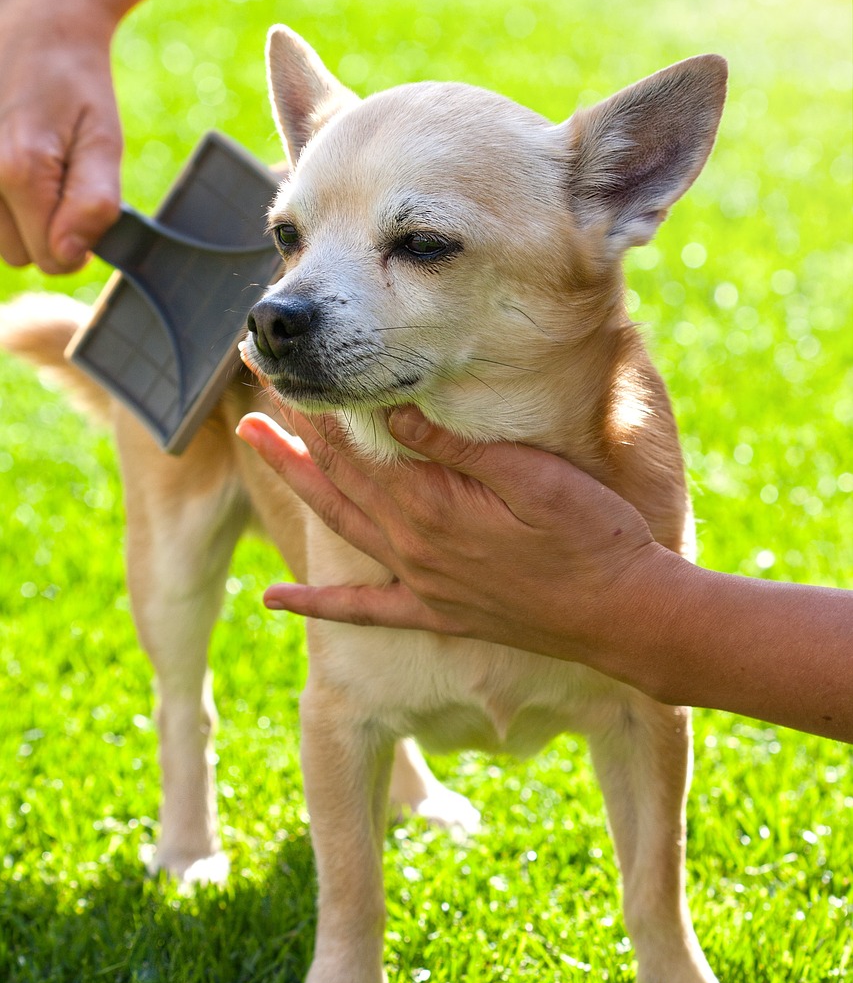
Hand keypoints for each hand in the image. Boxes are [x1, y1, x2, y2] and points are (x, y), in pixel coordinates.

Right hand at [0, 0, 121, 272]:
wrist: (36, 17)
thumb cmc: (76, 82)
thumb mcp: (103, 141)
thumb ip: (93, 205)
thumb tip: (68, 255)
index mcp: (17, 172)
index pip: (51, 260)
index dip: (77, 243)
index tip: (82, 201)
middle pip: (18, 255)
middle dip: (43, 229)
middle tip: (57, 173)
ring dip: (16, 215)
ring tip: (30, 161)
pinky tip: (9, 156)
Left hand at [236, 406, 679, 673]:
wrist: (623, 615)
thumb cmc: (592, 536)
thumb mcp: (532, 475)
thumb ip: (455, 445)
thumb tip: (391, 406)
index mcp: (431, 505)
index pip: (357, 446)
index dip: (317, 406)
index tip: (285, 368)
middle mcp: (411, 545)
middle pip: (337, 478)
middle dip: (292, 433)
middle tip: (251, 391)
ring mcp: (420, 583)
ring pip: (340, 525)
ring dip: (295, 484)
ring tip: (254, 447)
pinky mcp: (437, 612)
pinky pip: (362, 611)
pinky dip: (316, 605)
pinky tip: (277, 600)